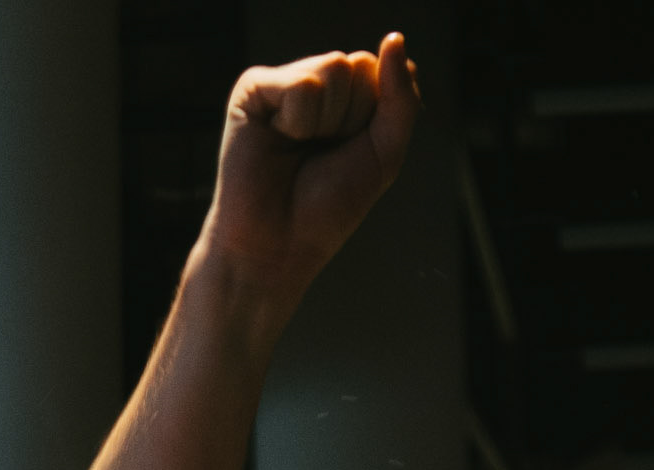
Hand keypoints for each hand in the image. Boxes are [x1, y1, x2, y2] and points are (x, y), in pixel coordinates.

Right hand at [203, 35, 421, 300]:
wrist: (278, 246)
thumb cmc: (327, 209)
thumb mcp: (383, 155)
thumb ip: (400, 100)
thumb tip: (394, 39)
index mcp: (345, 99)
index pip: (378, 71)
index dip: (373, 118)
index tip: (349, 153)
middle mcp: (314, 85)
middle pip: (359, 65)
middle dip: (352, 118)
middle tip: (321, 154)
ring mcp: (283, 84)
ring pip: (333, 69)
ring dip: (326, 122)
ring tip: (298, 150)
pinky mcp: (253, 89)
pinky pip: (302, 83)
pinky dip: (299, 121)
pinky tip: (278, 142)